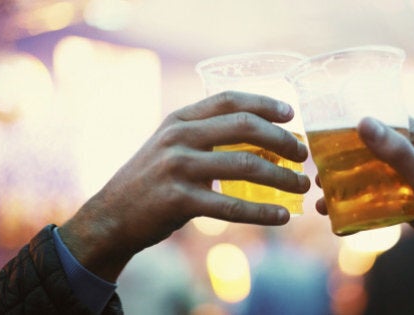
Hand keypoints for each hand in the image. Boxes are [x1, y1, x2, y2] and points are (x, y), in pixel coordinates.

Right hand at [59, 91, 310, 280]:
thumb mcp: (172, 147)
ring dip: (281, 177)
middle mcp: (179, 137)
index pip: (229, 100)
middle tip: (302, 154)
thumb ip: (206, 137)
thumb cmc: (151, 180)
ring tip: (301, 186)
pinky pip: (232, 206)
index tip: (291, 114)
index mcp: (180, 119)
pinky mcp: (179, 201)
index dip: (264, 103)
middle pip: (244, 127)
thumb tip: (261, 139)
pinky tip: (282, 217)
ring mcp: (177, 167)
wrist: (111, 216)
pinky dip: (262, 212)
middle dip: (281, 139)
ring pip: (245, 166)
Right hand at [316, 117, 413, 286]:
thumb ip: (397, 152)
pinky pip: (379, 200)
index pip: (386, 122)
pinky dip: (360, 207)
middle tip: (319, 173)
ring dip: (348, 187)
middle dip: (345, 162)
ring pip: (373, 177)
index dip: (356, 126)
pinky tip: (339, 218)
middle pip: (374, 151)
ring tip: (322, 199)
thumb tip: (363, 121)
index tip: (326, 134)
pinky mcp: (411, 203)